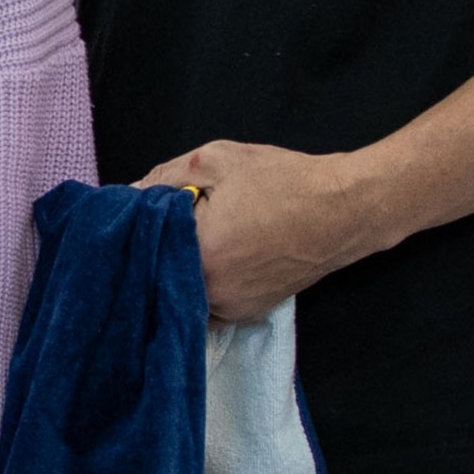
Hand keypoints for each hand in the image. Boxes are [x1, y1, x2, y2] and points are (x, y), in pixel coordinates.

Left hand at [144, 138, 383, 321]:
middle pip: (158, 276)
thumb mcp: (216, 160)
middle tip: (157, 223)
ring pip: (181, 294)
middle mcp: (211, 292)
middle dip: (152, 251)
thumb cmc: (283, 181)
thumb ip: (163, 177)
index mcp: (199, 254)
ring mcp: (231, 308)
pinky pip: (207, 305)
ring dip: (176, 270)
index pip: (141, 246)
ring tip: (191, 239)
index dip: (134, 227)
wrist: (345, 210)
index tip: (131, 213)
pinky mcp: (247, 313)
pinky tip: (209, 259)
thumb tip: (128, 195)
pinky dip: (201, 286)